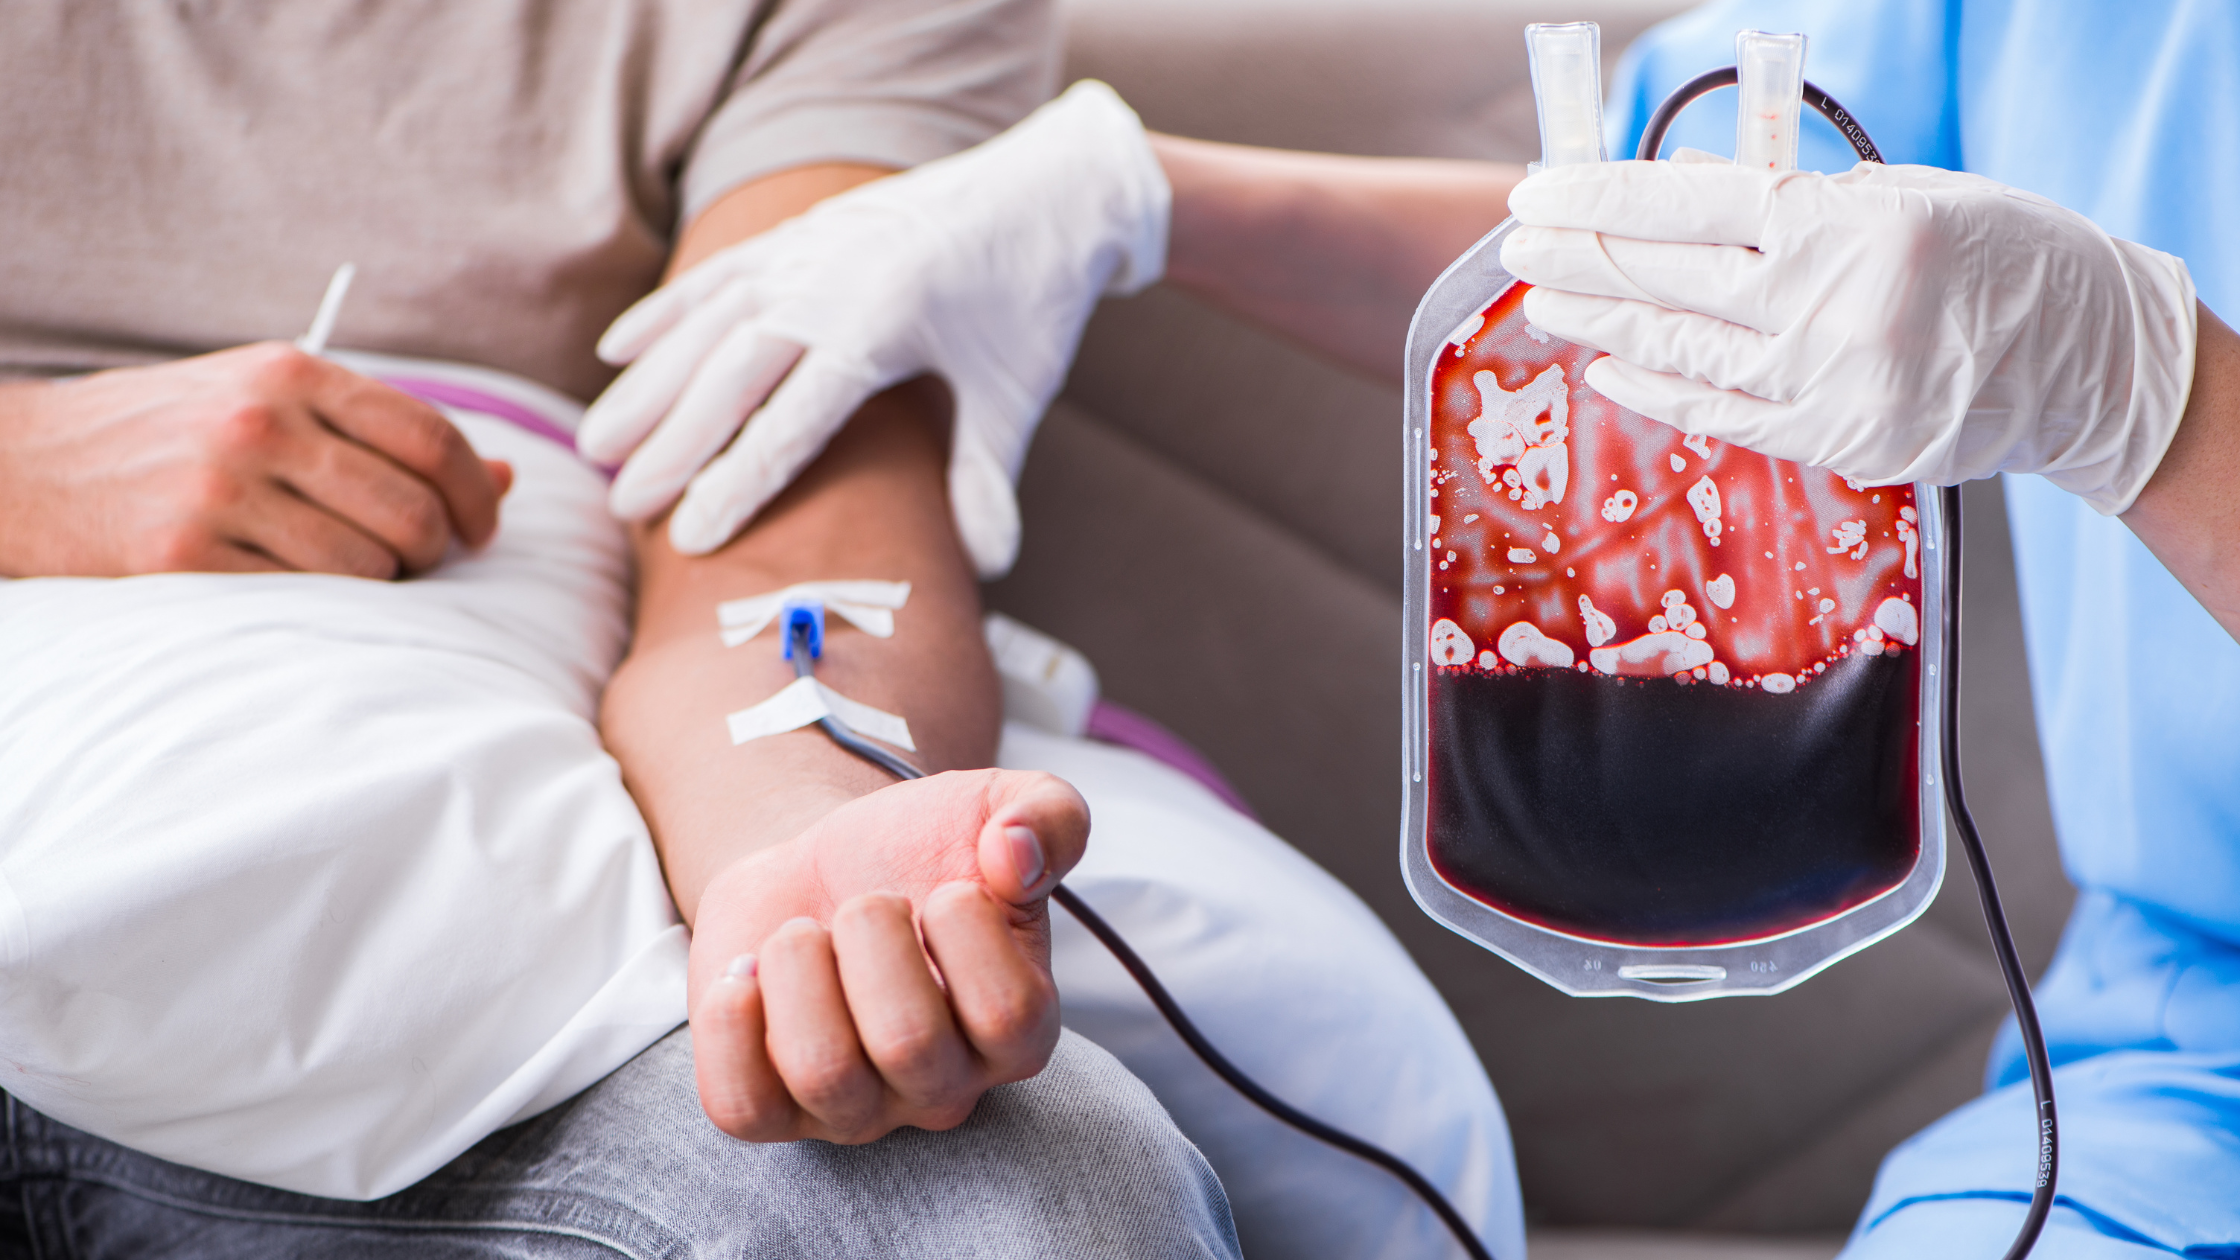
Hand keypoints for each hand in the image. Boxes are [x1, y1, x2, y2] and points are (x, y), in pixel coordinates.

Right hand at [0, 342, 512, 577]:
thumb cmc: (172, 433)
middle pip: (413, 507)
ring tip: (356, 573)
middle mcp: (261, 425)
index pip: (432, 436)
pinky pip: (305, 597)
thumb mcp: (272, 401)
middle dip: (438, 549)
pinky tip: (304, 590)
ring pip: (369, 563)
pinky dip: (326, 605)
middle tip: (423, 562)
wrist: (28, 465)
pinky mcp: (183, 555)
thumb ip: (382, 432)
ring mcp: (220, 490)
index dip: (478, 492)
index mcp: (292, 374)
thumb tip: (507, 477)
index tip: (485, 527)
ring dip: (383, 583)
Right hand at [579, 80, 1168, 574]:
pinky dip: (667, 312)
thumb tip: (989, 564)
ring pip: (708, 324)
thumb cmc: (1037, 297)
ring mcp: (810, 250)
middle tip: (621, 503)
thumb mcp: (1019, 390)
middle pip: (731, 373)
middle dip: (672, 442)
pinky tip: (615, 349)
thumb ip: (988, 475)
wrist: (1053, 188)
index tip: (688, 537)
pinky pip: (721, 275)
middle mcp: (830, 283)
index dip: (737, 481)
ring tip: (598, 444)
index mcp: (881, 326)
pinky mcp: (806, 232)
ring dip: (650, 383)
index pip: (792, 419)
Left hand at [687, 769, 1088, 1142]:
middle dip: (870, 929)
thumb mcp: (1000, 805)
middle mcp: (942, 1089)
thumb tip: (1015, 855)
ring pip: (822, 1072)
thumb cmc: (921, 847)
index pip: (1009, 1014)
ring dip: (798, 963)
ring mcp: (855, 1110)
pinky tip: (745, 972)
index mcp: (1018, 1032)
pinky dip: (728, 1026)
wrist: (822, 862)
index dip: (964, 928)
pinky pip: (740, 1105)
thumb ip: (1049, 814)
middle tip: (864, 900)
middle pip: (908, 1043)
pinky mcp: (769, 1109)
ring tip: (803, 933)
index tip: (946, 888)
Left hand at [1498, 158, 2198, 512]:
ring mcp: (1829, 382)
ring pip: (1679, 351)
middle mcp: (1830, 304)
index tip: (1537, 192)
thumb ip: (1787, 200)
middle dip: (1577, 259)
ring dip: (1598, 324)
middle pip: (1666, 278)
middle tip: (1516, 245)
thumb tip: (1679, 187)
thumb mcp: (1898, 197)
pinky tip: (1605, 370)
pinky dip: (1655, 392)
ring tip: (1541, 300)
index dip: (1599, 199)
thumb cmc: (1994, 257)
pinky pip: (1719, 415)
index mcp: (1845, 224)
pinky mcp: (1835, 442)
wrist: (2089, 357)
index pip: (1688, 204)